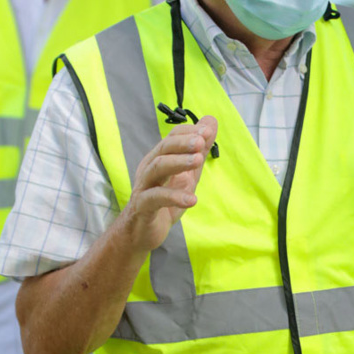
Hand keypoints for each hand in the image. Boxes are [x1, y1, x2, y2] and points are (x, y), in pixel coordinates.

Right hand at [122, 116, 216, 252]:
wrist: (141, 232)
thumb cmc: (164, 200)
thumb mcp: (187, 174)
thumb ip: (199, 150)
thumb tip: (212, 122)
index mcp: (159, 158)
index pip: (172, 137)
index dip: (189, 132)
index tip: (209, 130)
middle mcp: (149, 168)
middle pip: (163, 148)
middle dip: (183, 143)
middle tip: (201, 141)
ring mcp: (144, 187)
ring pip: (157, 168)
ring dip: (178, 162)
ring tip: (198, 161)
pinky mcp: (142, 207)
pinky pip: (155, 198)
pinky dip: (174, 197)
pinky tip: (192, 200)